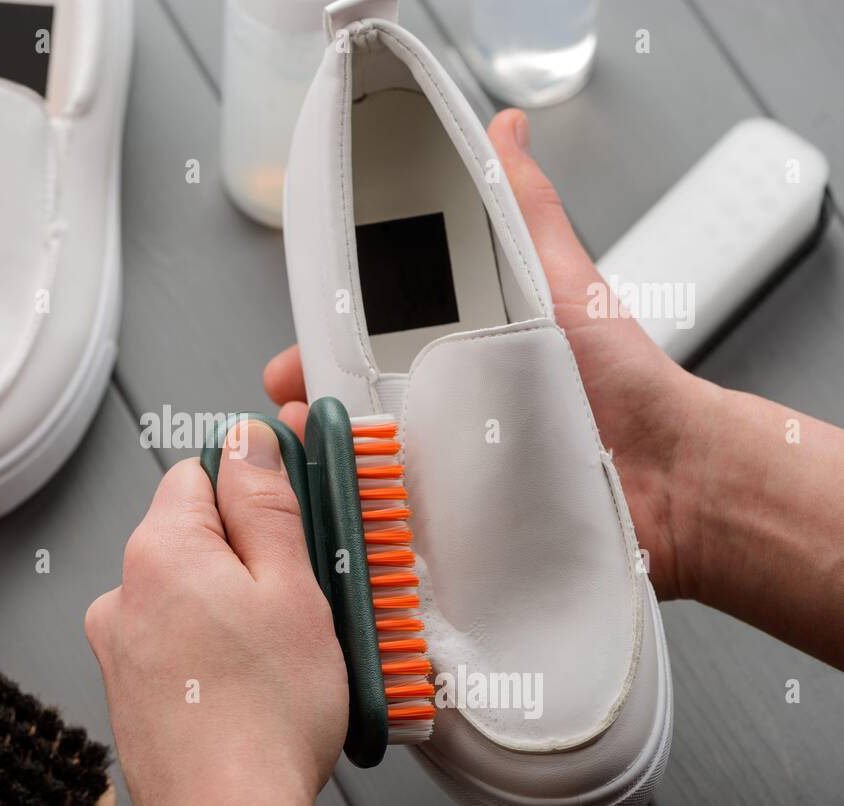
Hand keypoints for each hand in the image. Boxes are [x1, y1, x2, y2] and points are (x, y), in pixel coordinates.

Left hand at [85, 420, 347, 805]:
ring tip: (281, 656)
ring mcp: (121, 650)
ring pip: (189, 595)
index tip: (291, 517)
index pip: (200, 471)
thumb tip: (249, 443)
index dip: (254, 490)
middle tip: (300, 599)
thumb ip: (265, 503)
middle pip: (195, 536)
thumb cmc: (263, 721)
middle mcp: (123, 595)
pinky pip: (177, 646)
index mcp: (158, 552)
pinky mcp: (131, 695)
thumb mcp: (291, 587)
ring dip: (233, 609)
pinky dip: (212, 655)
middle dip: (249, 557)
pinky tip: (251, 688)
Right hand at [266, 109, 714, 600]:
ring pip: (359, 460)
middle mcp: (440, 403)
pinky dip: (363, 513)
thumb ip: (523, 207)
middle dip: (308, 403)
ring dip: (326, 461)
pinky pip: (392, 514)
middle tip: (293, 407)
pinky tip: (345, 512)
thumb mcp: (558, 279)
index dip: (320, 342)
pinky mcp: (453, 518)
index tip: (293, 352)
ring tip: (315, 461)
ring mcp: (443, 463)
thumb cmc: (618, 378)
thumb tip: (505, 131)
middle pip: (349, 401)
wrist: (669, 476)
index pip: (365, 338)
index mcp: (455, 343)